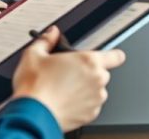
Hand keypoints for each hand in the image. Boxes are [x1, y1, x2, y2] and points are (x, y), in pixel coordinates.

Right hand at [12, 26, 126, 131]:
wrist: (32, 115)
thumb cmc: (35, 87)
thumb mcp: (34, 55)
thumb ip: (47, 40)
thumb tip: (52, 33)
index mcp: (89, 61)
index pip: (116, 56)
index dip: (113, 56)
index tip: (109, 57)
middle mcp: (97, 79)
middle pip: (102, 73)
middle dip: (89, 73)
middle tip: (69, 75)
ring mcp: (96, 99)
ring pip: (96, 91)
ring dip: (85, 90)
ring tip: (64, 91)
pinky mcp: (90, 115)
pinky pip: (90, 106)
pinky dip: (81, 105)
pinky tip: (65, 102)